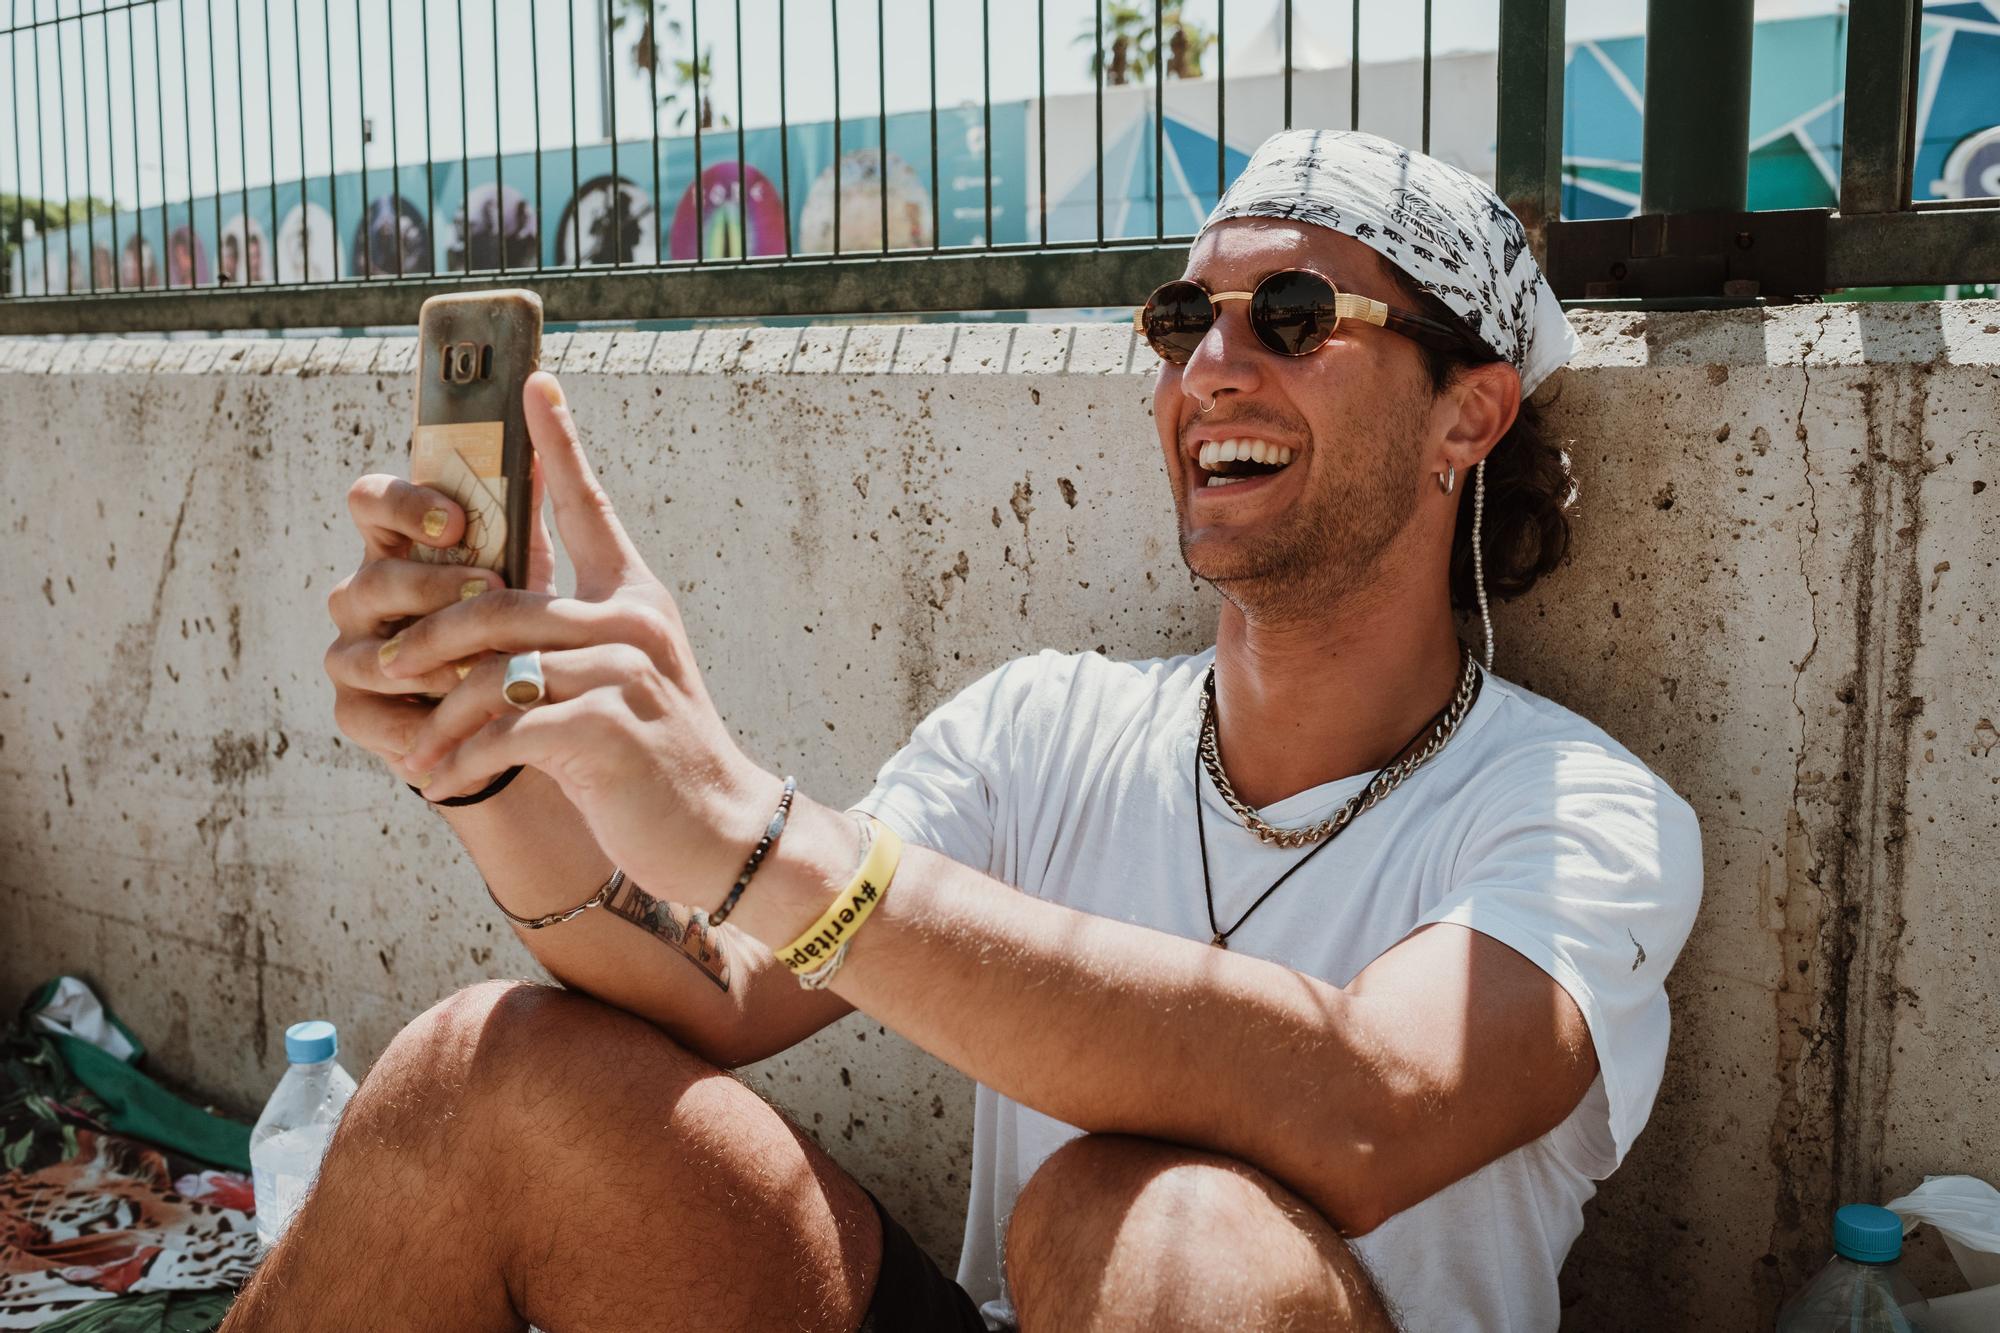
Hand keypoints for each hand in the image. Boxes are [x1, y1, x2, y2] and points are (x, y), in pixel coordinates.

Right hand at [322, 470, 521, 775]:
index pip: (370, 503)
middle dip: (432, 586)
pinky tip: (459, 715)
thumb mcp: (526, 572)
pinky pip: (371, 711)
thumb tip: (543, 442)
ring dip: (430, 655)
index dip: (405, 504)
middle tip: (489, 593)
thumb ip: (522, 517)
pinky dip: (420, 714)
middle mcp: (365, 595)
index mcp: (398, 549)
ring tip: (483, 665)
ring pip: (365, 648)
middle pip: (371, 577)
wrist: (518, 715)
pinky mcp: (355, 711)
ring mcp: (352, 654)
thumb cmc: (514, 630)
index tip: (458, 521)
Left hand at [377, 372, 774, 902]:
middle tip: (387, 664)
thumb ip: (566, 641)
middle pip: (500, 603)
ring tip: (415, 748)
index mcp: (635, 599)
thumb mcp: (620, 681)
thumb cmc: (656, 756)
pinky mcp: (606, 732)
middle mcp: (633, 625)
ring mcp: (624, 675)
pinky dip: (463, 756)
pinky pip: (506, 729)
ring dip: (440, 714)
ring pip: (494, 671)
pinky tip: (441, 778)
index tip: (534, 385)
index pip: (591, 507)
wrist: (719, 830)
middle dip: (430, 637)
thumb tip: (483, 622)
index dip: (561, 444)